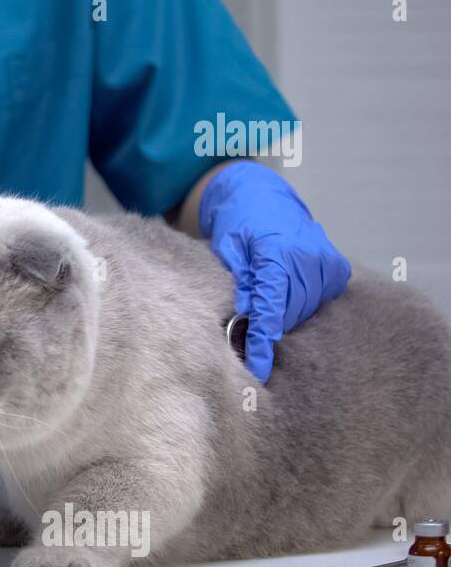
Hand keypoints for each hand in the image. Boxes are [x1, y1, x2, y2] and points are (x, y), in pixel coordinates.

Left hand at [199, 161, 350, 382]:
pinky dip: (302, 304)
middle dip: (268, 327)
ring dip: (285, 316)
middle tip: (247, 333)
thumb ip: (238, 282)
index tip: (258, 369)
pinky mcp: (338, 268)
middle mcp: (307, 257)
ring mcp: (326, 262)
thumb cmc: (239, 225)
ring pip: (305, 310)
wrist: (262, 197)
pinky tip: (288, 295)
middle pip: (289, 313)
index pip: (270, 308)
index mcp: (276, 253)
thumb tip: (242, 318)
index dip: (263, 341)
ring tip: (265, 307)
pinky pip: (321, 300)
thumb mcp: (227, 250)